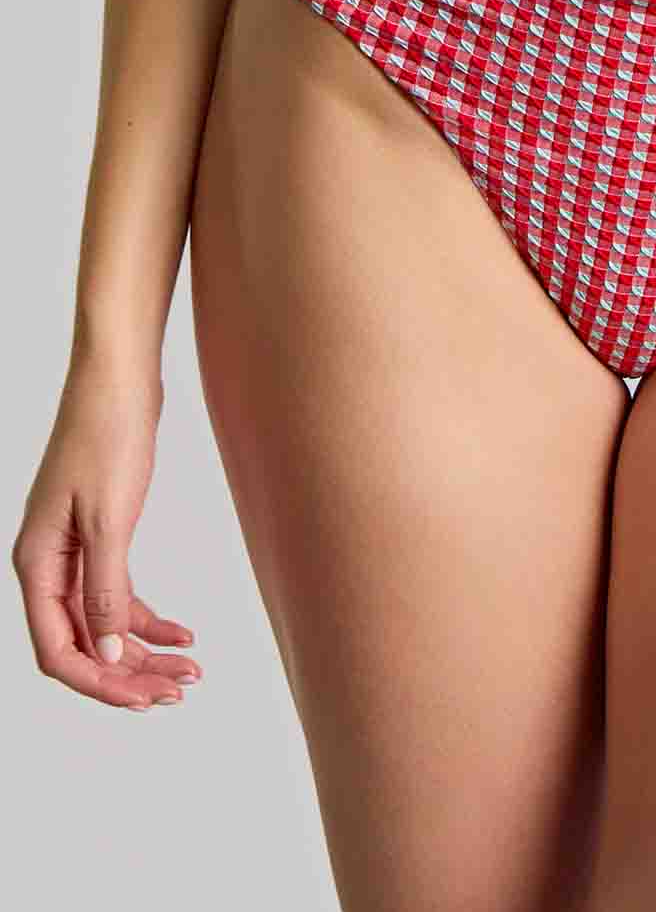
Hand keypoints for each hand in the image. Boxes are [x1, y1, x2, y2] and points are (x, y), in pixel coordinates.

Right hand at [11, 357, 200, 709]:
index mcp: (36, 565)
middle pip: (83, 645)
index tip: (147, 699)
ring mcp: (73, 552)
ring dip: (145, 650)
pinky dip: (148, 617)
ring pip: (104, 623)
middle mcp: (48, 565)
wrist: (120, 382)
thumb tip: (108, 656)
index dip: (101, 683)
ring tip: (191, 668)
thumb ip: (106, 591)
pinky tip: (182, 631)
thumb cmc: (108, 438)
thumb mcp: (110, 519)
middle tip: (181, 690)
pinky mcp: (101, 536)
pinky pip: (117, 594)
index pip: (59, 651)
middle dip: (130, 674)